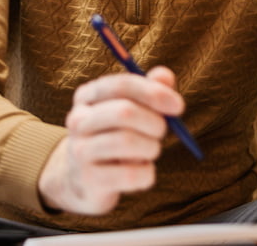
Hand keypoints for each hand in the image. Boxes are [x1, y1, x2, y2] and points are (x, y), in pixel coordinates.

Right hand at [37, 68, 184, 214]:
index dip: (153, 93)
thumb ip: (149, 90)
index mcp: (86, 96)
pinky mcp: (89, 179)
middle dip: (154, 122)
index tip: (178, 106)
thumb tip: (165, 75)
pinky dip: (147, 173)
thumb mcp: (129, 110)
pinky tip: (142, 171)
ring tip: (150, 150)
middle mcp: (78, 120)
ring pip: (127, 142)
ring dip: (151, 147)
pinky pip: (131, 174)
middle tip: (163, 131)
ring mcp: (80, 150)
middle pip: (124, 112)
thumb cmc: (114, 136)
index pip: (121, 85)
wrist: (84, 180)